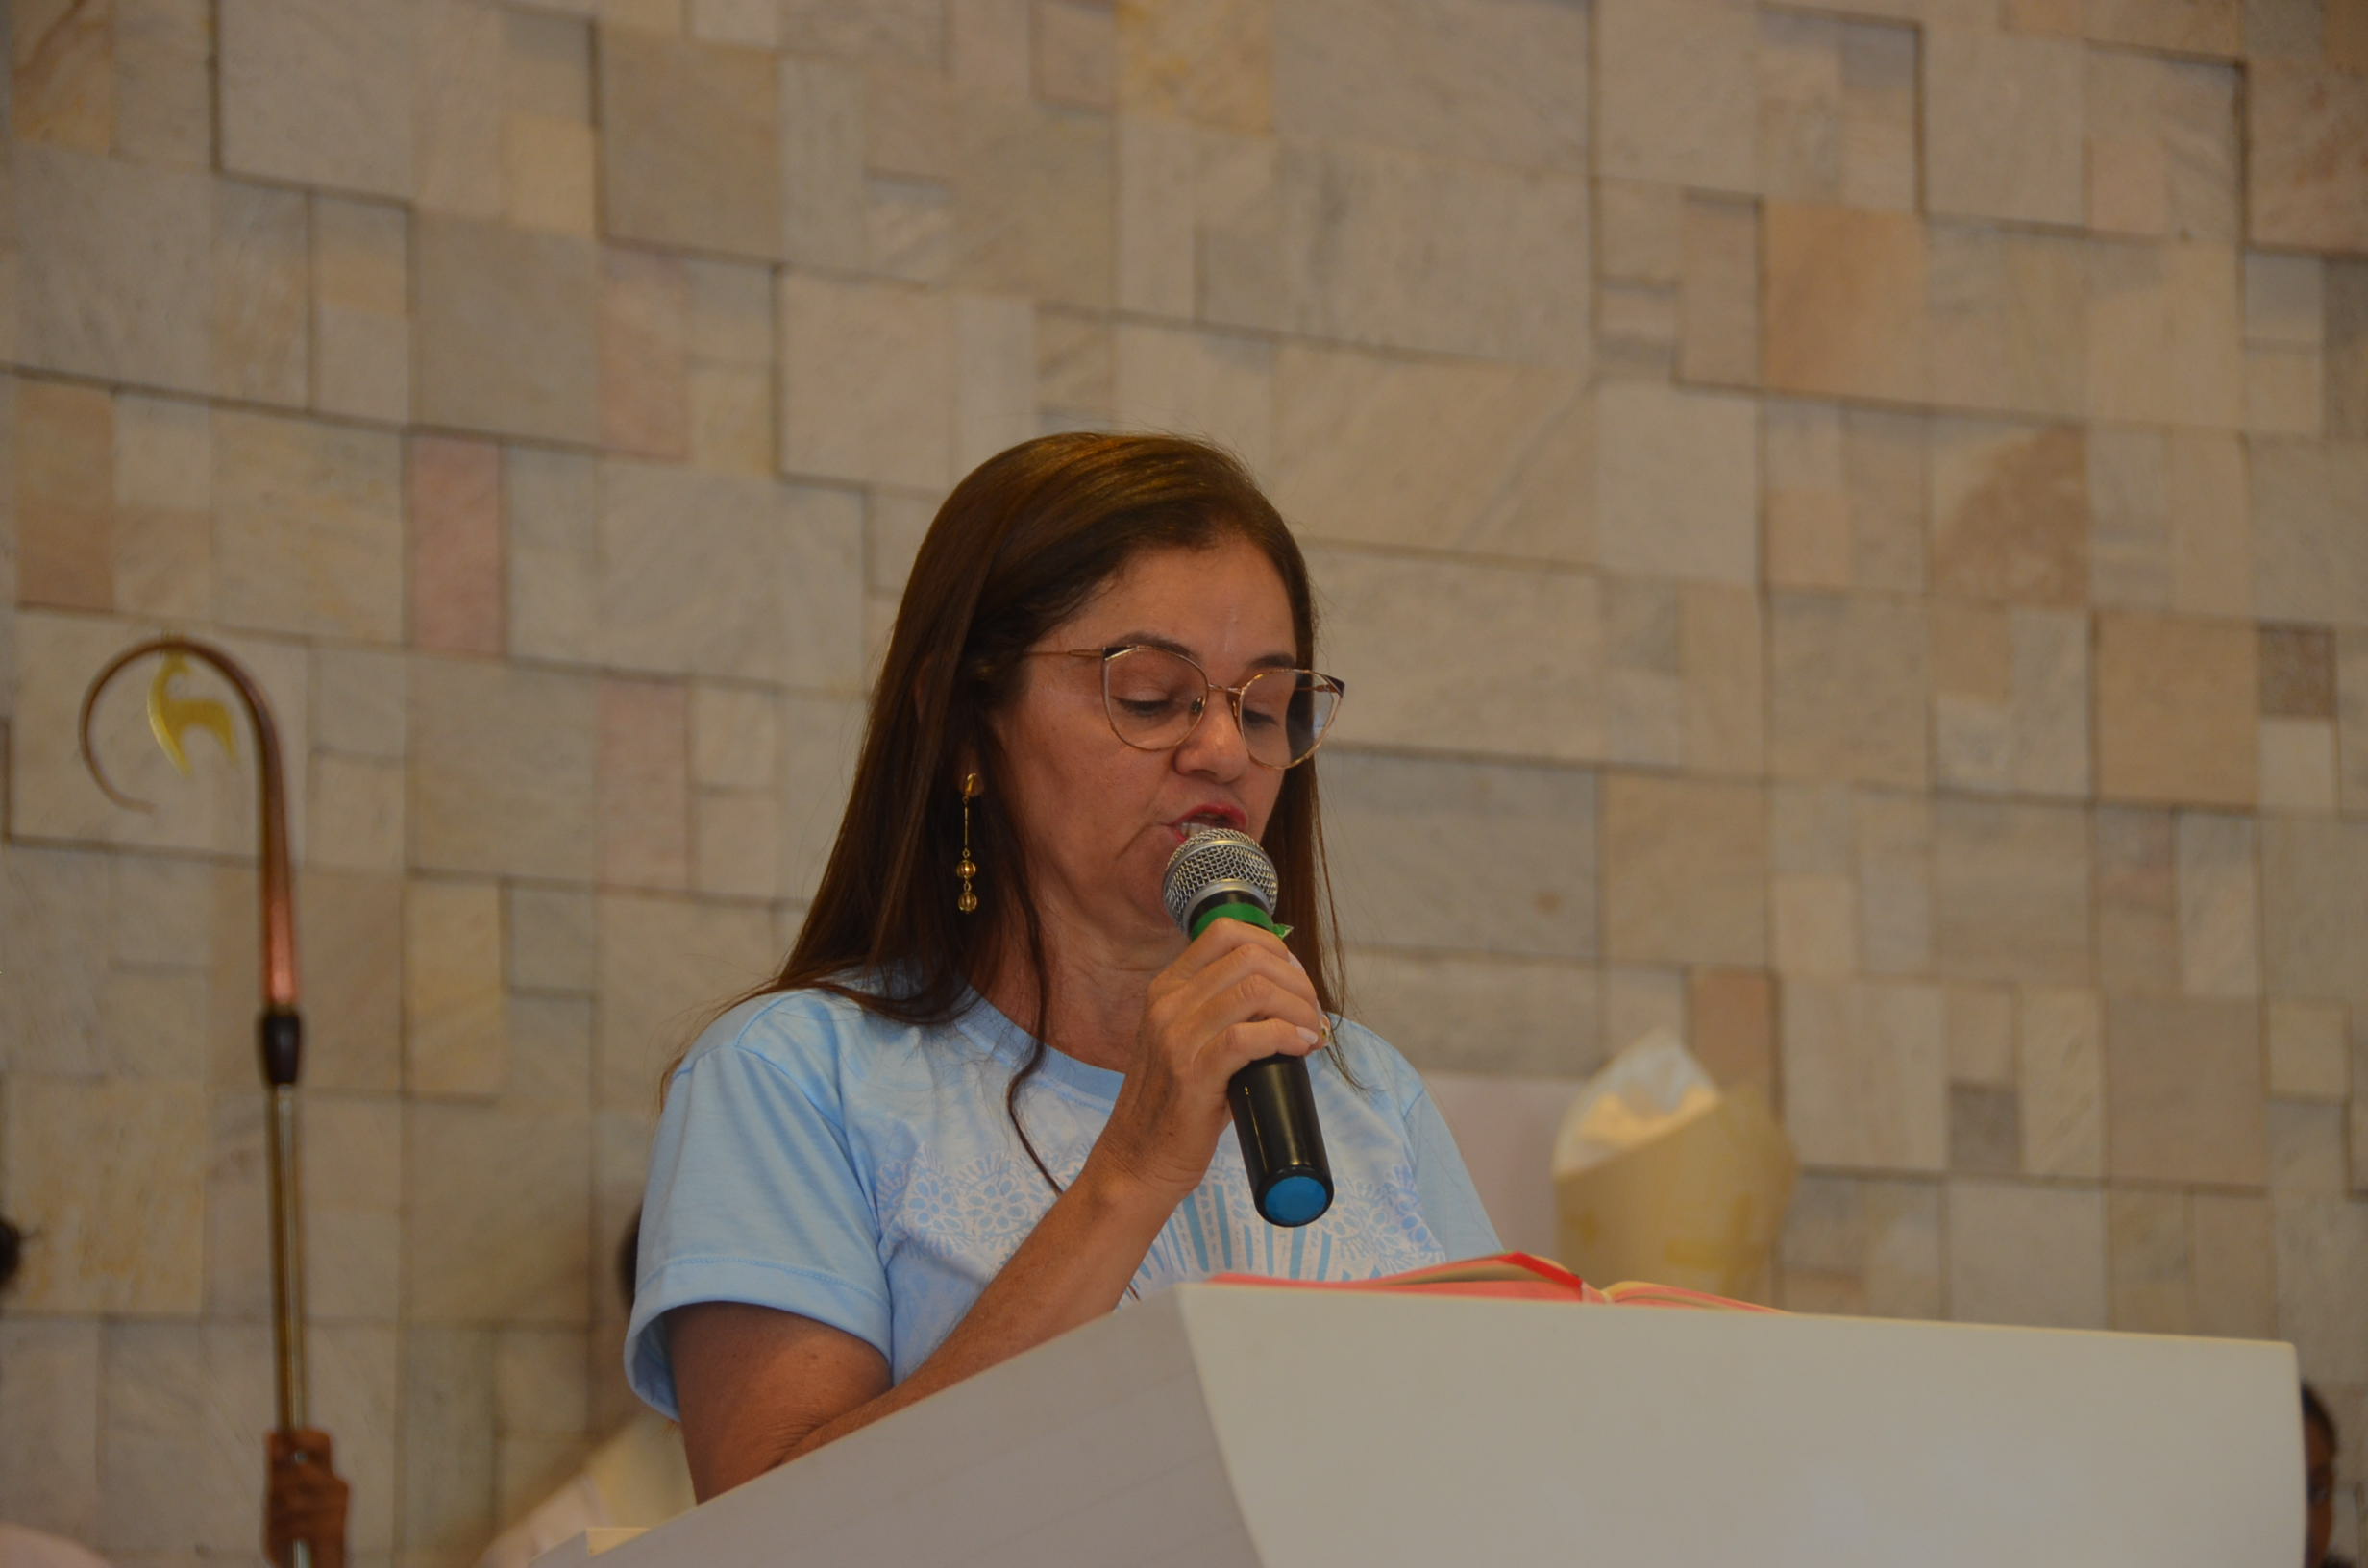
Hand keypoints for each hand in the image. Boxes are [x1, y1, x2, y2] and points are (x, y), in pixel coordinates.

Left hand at [265, 1427, 348, 1567]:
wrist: (311, 1563)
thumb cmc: (296, 1526)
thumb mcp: (281, 1493)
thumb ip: (278, 1465)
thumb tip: (272, 1433)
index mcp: (326, 1472)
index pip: (322, 1442)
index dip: (302, 1436)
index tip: (280, 1436)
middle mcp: (337, 1484)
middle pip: (302, 1468)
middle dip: (279, 1484)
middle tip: (274, 1497)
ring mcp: (338, 1505)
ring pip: (294, 1500)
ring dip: (279, 1515)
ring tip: (281, 1524)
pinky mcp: (334, 1527)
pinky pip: (296, 1523)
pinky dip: (283, 1532)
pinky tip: (286, 1536)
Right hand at [1089, 918, 1328, 1207]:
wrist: (1137, 1161)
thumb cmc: (1172, 1105)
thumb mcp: (1185, 1042)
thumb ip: (1220, 1013)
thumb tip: (1284, 998)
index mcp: (1166, 989)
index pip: (1225, 932)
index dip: (1273, 946)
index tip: (1295, 978)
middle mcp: (1167, 1004)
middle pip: (1250, 957)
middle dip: (1296, 980)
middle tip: (1311, 1012)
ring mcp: (1176, 1038)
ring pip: (1255, 991)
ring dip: (1298, 1008)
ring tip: (1310, 1032)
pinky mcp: (1193, 1074)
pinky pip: (1249, 1037)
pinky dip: (1285, 1036)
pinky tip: (1300, 1048)